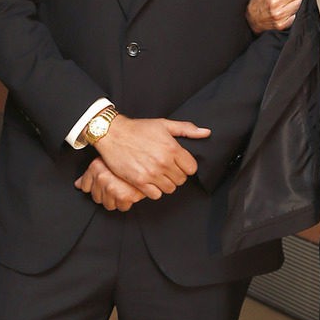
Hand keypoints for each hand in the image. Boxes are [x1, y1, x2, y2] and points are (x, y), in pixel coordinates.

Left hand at [74, 156, 146, 210]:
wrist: (149, 158)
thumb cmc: (128, 157)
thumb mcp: (107, 161)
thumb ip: (90, 175)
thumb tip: (77, 185)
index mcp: (95, 167)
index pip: (84, 187)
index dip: (95, 187)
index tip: (103, 184)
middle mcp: (101, 177)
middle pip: (97, 198)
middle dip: (106, 194)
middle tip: (117, 186)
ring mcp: (112, 187)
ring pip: (109, 205)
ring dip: (117, 200)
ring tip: (124, 188)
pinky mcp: (124, 195)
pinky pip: (122, 207)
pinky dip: (128, 202)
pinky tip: (131, 192)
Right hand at [94, 115, 209, 198]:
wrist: (113, 134)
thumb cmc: (138, 128)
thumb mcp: (164, 124)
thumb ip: (186, 129)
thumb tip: (206, 133)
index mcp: (172, 148)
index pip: (191, 168)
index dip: (186, 166)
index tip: (178, 163)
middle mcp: (163, 162)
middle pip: (181, 180)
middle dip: (176, 175)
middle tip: (166, 168)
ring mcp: (151, 173)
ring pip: (170, 188)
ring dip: (165, 183)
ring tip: (157, 174)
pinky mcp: (139, 181)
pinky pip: (155, 195)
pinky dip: (153, 190)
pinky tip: (149, 181)